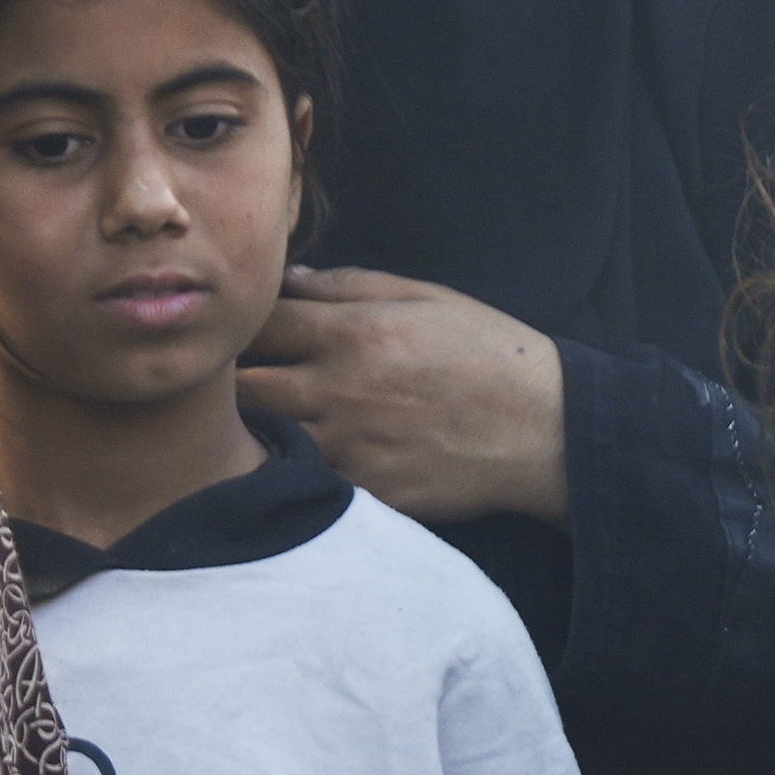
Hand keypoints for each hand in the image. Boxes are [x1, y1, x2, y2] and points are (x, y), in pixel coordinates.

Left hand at [240, 269, 570, 522]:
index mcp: (351, 334)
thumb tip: (292, 281)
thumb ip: (349, 286)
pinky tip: (302, 464)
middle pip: (242, 387)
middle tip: (231, 382)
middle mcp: (340, 391)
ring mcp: (351, 448)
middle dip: (229, 382)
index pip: (258, 323)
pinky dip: (296, 473)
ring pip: (264, 442)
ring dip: (255, 432)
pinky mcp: (368, 493)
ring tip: (260, 425)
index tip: (238, 331)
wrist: (545, 430)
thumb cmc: (489, 353)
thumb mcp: (425, 297)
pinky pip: (308, 483)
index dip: (239, 326)